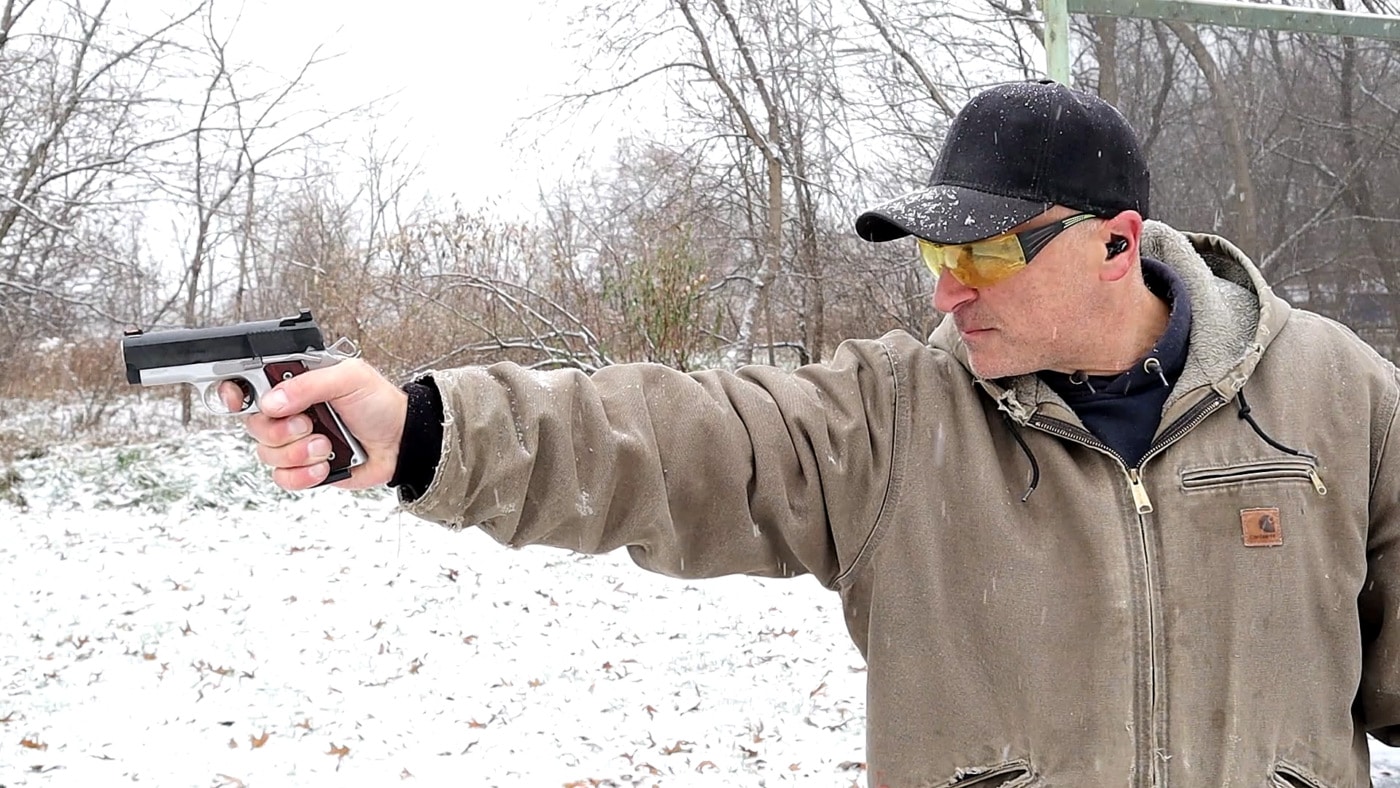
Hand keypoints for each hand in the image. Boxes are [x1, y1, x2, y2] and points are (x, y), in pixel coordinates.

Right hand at [222, 359, 406, 490]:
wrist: (402, 441)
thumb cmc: (380, 404)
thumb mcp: (349, 378)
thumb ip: (310, 384)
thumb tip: (272, 401)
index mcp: (295, 383)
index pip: (249, 384)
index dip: (233, 391)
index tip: (238, 399)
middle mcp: (289, 412)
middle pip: (253, 424)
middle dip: (280, 429)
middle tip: (308, 423)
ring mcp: (295, 442)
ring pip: (266, 454)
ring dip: (299, 452)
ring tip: (326, 444)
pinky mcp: (304, 468)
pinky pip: (282, 478)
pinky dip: (303, 475)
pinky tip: (325, 464)